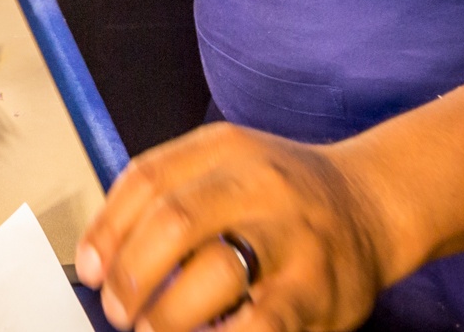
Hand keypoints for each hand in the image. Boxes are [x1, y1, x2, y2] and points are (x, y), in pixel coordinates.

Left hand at [77, 123, 396, 331]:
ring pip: (215, 273)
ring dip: (169, 314)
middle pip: (174, 221)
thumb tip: (102, 258)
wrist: (372, 204)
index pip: (148, 179)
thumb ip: (169, 196)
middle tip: (120, 309)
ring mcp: (292, 236)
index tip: (91, 270)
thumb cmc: (284, 196)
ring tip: (154, 330)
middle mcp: (259, 183)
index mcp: (226, 148)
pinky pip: (259, 325)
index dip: (108, 229)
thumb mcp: (227, 168)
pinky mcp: (317, 290)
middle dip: (133, 274)